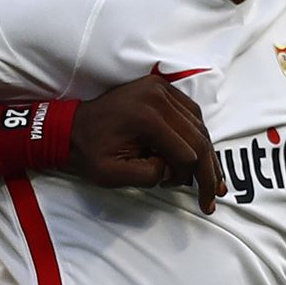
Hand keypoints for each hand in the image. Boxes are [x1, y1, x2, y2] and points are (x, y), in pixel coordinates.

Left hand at [70, 78, 224, 212]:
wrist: (70, 127)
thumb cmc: (88, 153)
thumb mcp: (112, 175)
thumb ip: (148, 175)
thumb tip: (173, 170)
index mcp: (146, 117)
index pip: (186, 152)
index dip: (191, 178)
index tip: (189, 196)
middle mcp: (158, 97)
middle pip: (199, 137)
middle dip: (208, 170)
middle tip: (215, 195)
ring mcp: (160, 88)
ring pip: (199, 124)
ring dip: (206, 153)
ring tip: (212, 178)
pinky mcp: (161, 88)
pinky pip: (190, 112)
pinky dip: (197, 134)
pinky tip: (199, 153)